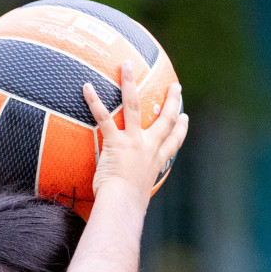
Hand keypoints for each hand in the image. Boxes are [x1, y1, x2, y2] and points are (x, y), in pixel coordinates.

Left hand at [82, 66, 185, 202]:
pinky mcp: (116, 142)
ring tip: (128, 65)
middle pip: (166, 119)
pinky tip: (86, 86)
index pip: (174, 142)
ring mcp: (134, 142)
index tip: (184, 117)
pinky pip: (104, 118)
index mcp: (156, 161)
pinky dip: (94, 102)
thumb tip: (126, 205)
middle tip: (175, 87)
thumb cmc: (127, 206)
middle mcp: (149, 148)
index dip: (181, 128)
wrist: (123, 204)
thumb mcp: (136, 197)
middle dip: (172, 101)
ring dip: (129, 83)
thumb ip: (133, 190)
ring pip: (133, 105)